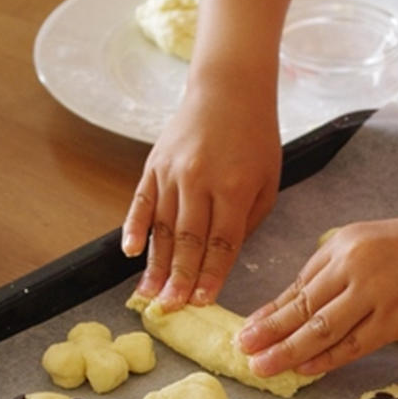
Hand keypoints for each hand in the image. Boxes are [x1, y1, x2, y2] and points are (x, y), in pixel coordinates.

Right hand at [121, 79, 281, 310]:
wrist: (229, 89)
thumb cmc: (256, 138)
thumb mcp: (269, 181)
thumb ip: (249, 220)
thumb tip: (225, 255)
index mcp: (234, 188)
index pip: (221, 243)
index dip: (211, 275)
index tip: (202, 302)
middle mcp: (200, 182)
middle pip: (188, 241)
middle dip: (179, 279)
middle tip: (170, 308)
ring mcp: (173, 172)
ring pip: (162, 228)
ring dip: (155, 264)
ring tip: (147, 295)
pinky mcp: (154, 164)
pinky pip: (141, 201)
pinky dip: (133, 227)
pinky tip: (128, 252)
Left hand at [238, 207, 397, 375]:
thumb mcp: (369, 243)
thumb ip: (337, 270)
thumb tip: (302, 305)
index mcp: (342, 246)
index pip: (298, 286)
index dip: (271, 311)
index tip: (248, 329)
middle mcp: (352, 266)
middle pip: (302, 307)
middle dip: (268, 332)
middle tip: (242, 350)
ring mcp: (374, 293)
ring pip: (321, 328)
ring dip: (288, 350)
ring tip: (262, 366)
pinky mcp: (396, 317)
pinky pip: (353, 343)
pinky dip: (326, 358)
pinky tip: (304, 369)